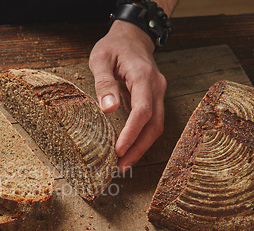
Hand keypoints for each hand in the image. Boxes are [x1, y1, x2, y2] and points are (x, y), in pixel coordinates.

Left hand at [89, 20, 166, 172]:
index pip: (142, 111)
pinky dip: (141, 138)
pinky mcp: (153, 99)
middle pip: (154, 124)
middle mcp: (156, 87)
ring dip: (141, 147)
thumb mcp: (100, 59)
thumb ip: (104, 83)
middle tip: (121, 166)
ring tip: (123, 164)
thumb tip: (108, 109)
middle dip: (139, 148)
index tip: (119, 150)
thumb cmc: (113, 47)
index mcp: (142, 76)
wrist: (132, 37)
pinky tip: (128, 150)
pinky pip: (151, 122)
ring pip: (156, 126)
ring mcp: (157, 93)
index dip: (131, 133)